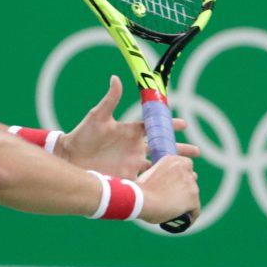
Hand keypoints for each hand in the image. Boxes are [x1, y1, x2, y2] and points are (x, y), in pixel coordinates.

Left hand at [59, 76, 199, 177]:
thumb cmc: (82, 136)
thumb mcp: (97, 117)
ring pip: (159, 166)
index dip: (169, 126)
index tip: (184, 124)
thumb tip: (115, 78)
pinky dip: (160, 184)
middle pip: (162, 148)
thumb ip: (110, 100)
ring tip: (191, 172)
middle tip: (197, 152)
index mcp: (130, 132)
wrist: (69, 158)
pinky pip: (147, 182)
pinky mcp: (127, 179)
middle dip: (180, 150)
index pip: (154, 127)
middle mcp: (134, 149)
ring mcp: (132, 164)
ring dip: (174, 168)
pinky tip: (172, 189)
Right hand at [138, 155, 201, 224]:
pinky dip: (190, 216)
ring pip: (193, 195)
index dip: (181, 175)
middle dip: (185, 188)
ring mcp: (191, 184)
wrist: (139, 199)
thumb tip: (164, 185)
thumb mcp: (149, 174)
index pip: (186, 165)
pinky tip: (184, 221)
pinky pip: (195, 210)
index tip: (175, 184)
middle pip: (191, 179)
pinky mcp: (193, 199)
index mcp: (173, 160)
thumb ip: (160, 175)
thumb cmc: (139, 190)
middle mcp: (184, 169)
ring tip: (177, 212)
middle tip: (174, 198)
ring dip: (187, 202)